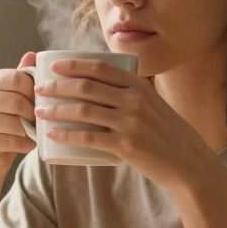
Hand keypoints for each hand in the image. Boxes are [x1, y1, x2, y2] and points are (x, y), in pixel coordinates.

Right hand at [0, 51, 36, 171]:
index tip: (42, 98)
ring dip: (31, 129)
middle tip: (41, 117)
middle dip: (33, 111)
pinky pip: (10, 141)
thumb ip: (22, 75)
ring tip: (36, 130)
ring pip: (13, 123)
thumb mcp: (13, 92)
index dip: (34, 90)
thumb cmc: (6, 116)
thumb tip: (32, 54)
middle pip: (15, 101)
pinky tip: (29, 143)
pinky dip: (25, 144)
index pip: (16, 78)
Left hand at [33, 59, 211, 189]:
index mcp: (139, 85)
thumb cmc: (167, 133)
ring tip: (39, 111)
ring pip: (83, 110)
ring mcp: (130, 123)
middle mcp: (134, 100)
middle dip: (57, 86)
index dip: (73, 64)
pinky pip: (88, 137)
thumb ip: (131, 95)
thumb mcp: (153, 104)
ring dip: (56, 109)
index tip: (53, 66)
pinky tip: (52, 134)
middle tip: (39, 89)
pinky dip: (66, 135)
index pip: (99, 67)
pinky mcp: (126, 146)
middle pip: (85, 87)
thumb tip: (100, 90)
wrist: (188, 162)